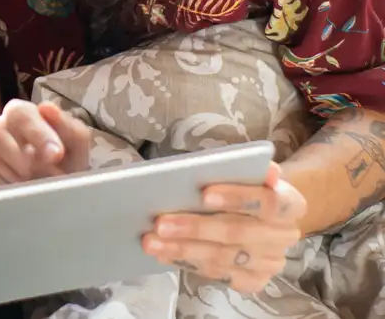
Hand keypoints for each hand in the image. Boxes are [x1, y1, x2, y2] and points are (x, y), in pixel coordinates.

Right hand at [0, 100, 91, 189]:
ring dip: (15, 179)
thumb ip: (68, 127)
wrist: (58, 193)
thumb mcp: (76, 146)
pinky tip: (16, 194)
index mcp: (20, 113)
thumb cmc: (65, 163)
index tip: (55, 155)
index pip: (20, 114)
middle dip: (23, 159)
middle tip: (42, 174)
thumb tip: (47, 108)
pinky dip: (1, 193)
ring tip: (32, 185)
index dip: (38, 133)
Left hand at [143, 162, 306, 292]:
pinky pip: (217, 274)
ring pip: (223, 257)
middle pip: (238, 232)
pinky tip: (164, 254)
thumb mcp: (244, 172)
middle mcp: (285, 236)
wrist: (259, 214)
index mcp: (290, 203)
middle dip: (196, 227)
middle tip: (160, 223)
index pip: (269, 201)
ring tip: (152, 241)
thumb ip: (234, 167)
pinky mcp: (253, 280)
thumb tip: (220, 162)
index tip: (204, 194)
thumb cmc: (242, 187)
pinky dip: (187, 262)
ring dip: (183, 249)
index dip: (237, 197)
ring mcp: (270, 262)